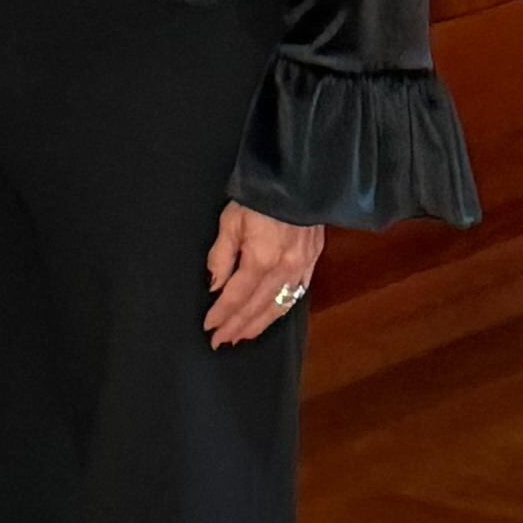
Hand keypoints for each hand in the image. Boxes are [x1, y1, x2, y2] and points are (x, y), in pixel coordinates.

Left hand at [205, 203, 322, 348]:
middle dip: (237, 326)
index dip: (222, 315)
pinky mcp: (312, 262)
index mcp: (260, 261)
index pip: (236, 297)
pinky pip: (296, 294)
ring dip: (259, 324)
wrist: (299, 182)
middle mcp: (283, 271)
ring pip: (278, 306)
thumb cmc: (259, 197)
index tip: (209, 328)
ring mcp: (301, 268)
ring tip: (242, 336)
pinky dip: (281, 309)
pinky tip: (272, 315)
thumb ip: (221, 256)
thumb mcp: (230, 221)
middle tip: (221, 341)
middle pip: (256, 307)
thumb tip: (214, 286)